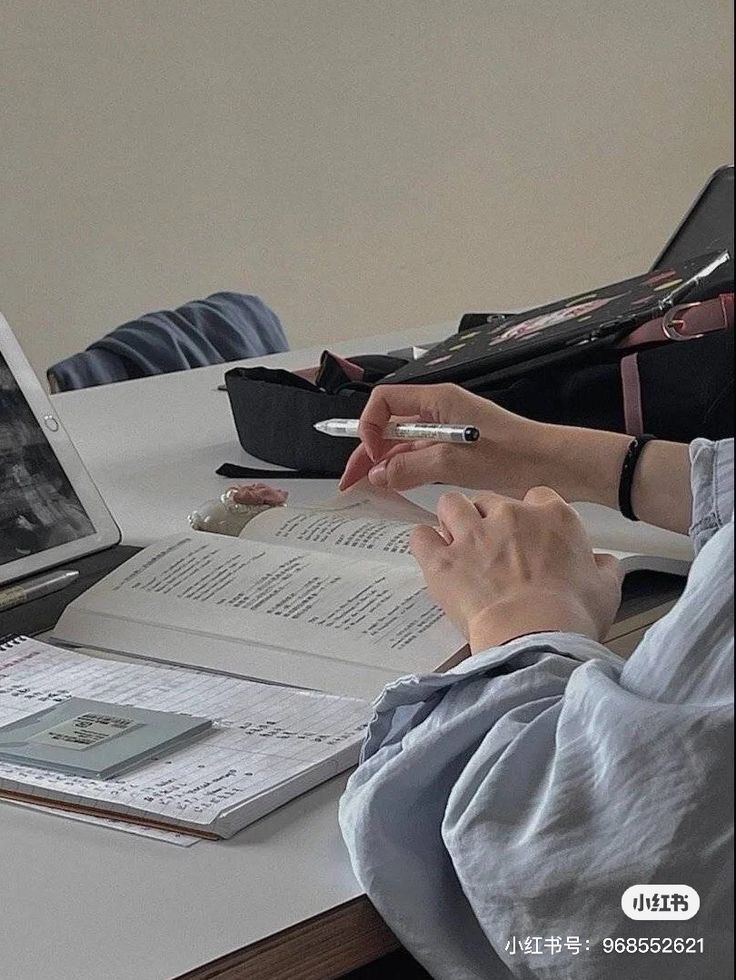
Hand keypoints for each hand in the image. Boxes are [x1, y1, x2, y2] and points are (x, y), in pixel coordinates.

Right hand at [339, 383, 552, 496]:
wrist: (552, 464)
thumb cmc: (512, 454)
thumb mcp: (456, 463)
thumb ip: (412, 468)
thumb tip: (378, 475)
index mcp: (438, 400)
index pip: (385, 402)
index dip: (369, 426)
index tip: (370, 455)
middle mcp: (439, 411)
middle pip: (389, 425)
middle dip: (367, 451)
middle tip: (351, 481)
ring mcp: (446, 430)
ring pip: (402, 444)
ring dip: (384, 464)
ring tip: (367, 487)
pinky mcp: (456, 448)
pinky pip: (419, 456)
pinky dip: (404, 471)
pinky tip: (394, 486)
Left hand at [410, 487, 622, 650]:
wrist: (536, 635)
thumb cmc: (573, 615)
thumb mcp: (606, 589)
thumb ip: (603, 568)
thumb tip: (602, 563)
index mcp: (553, 517)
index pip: (538, 497)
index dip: (530, 515)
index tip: (528, 534)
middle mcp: (510, 515)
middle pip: (490, 499)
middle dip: (488, 518)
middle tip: (491, 546)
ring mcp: (472, 535)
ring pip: (452, 504)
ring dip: (451, 519)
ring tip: (456, 541)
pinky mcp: (442, 560)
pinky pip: (421, 536)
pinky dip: (424, 543)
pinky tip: (431, 555)